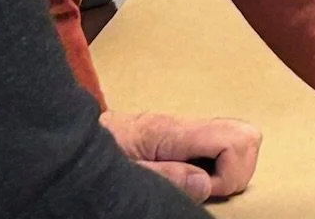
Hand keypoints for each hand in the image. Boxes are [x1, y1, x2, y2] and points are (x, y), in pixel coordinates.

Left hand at [101, 109, 261, 201]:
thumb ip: (166, 178)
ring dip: (228, 168)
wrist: (67, 143)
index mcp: (172, 131)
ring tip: (196, 184)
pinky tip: (191, 177)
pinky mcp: (182, 137)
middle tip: (203, 188)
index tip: (202, 189)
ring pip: (239, 137)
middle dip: (237, 170)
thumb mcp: (125, 175)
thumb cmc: (90, 159)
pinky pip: (220, 144)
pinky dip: (217, 165)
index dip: (229, 173)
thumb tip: (206, 183)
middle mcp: (184, 124)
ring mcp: (185, 128)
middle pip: (247, 134)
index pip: (236, 138)